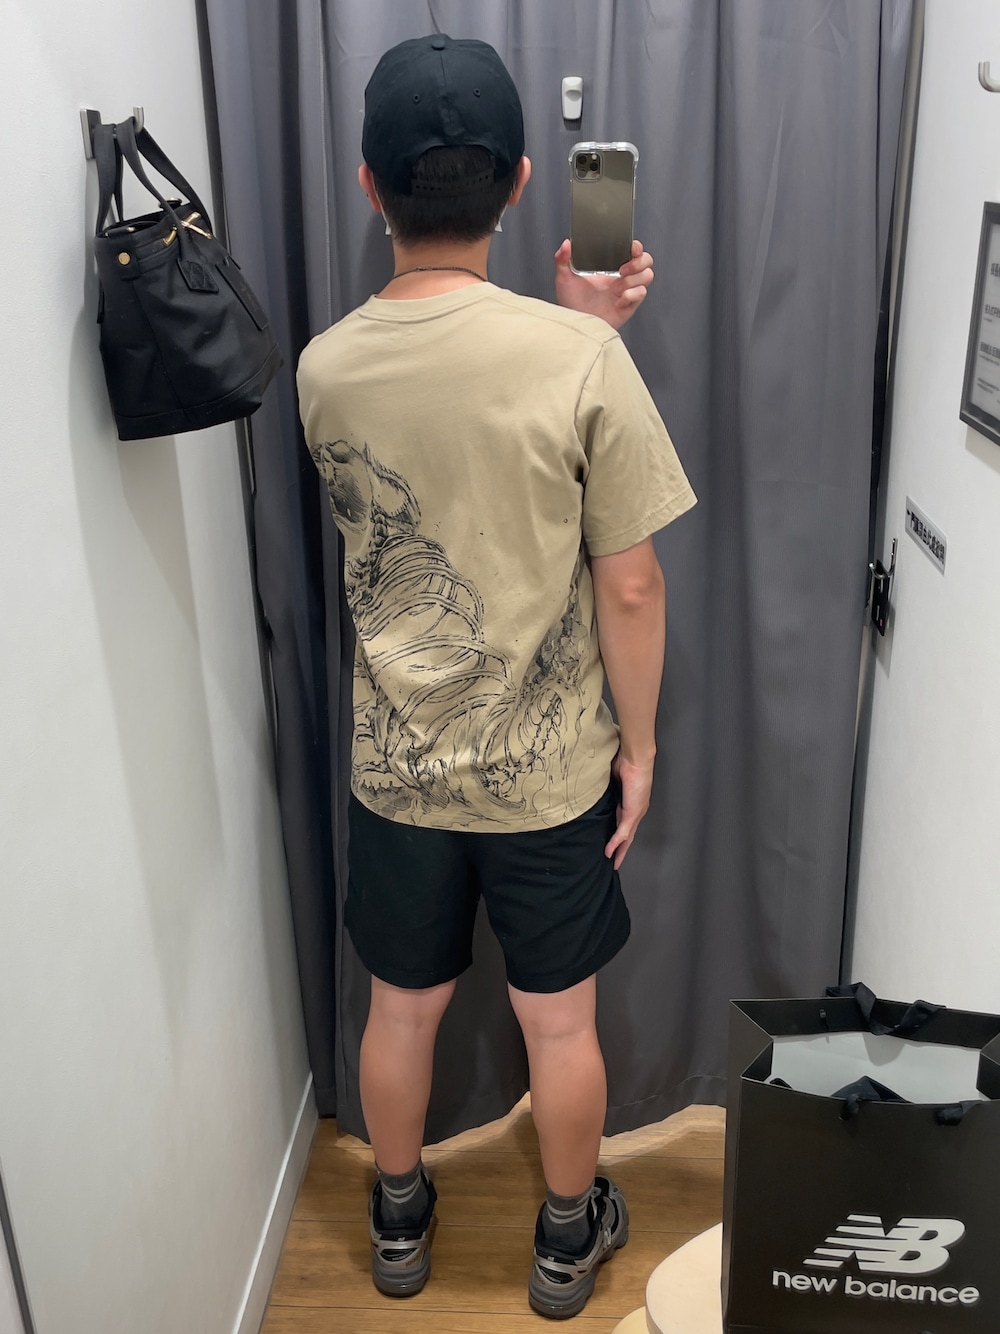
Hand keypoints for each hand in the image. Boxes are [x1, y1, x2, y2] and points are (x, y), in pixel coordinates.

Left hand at [554, 238, 653, 329]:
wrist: (575, 325)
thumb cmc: (571, 304)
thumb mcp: (564, 278)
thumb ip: (562, 259)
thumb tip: (566, 244)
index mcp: (610, 267)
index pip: (632, 251)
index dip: (636, 247)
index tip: (632, 247)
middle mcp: (621, 278)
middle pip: (646, 261)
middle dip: (638, 262)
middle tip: (622, 270)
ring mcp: (626, 291)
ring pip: (647, 276)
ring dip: (634, 279)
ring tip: (618, 287)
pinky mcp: (629, 305)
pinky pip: (641, 294)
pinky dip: (631, 295)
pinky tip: (618, 300)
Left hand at [604, 750, 654, 868]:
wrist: (633, 761)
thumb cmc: (638, 786)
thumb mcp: (633, 812)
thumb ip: (624, 831)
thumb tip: (612, 849)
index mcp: (635, 816)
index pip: (626, 840)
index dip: (620, 853)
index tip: (613, 866)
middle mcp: (626, 809)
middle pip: (618, 832)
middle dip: (613, 845)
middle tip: (604, 858)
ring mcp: (617, 800)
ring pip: (610, 820)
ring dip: (605, 831)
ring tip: (595, 842)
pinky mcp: (608, 791)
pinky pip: (603, 807)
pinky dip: (599, 815)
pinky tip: (592, 818)